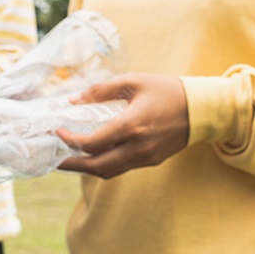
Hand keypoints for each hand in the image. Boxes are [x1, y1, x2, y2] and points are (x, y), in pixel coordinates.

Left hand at [56, 73, 189, 178]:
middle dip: (71, 164)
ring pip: (108, 172)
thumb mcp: (133, 81)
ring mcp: (146, 157)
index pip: (92, 143)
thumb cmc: (166, 90)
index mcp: (132, 125)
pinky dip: (102, 165)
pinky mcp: (151, 161)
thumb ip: (101, 90)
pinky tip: (91, 156)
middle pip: (96, 166)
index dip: (70, 140)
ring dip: (85, 168)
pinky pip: (120, 169)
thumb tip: (73, 100)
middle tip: (53, 157)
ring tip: (67, 159)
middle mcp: (138, 146)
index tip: (58, 132)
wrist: (201, 109)